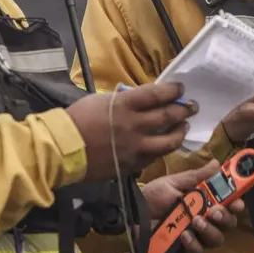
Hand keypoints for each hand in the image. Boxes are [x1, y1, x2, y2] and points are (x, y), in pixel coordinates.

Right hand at [66, 83, 196, 181]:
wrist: (62, 149)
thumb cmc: (77, 119)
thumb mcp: (101, 100)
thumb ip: (123, 101)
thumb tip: (141, 101)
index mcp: (125, 105)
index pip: (158, 94)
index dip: (173, 90)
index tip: (180, 88)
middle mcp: (134, 125)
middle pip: (168, 116)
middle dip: (183, 110)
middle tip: (192, 106)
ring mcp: (135, 147)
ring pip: (168, 141)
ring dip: (179, 132)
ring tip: (184, 127)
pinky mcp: (131, 164)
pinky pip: (154, 157)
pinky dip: (162, 149)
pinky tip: (165, 145)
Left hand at [140, 160, 242, 252]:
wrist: (134, 213)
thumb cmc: (155, 196)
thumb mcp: (174, 182)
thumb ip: (196, 176)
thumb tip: (216, 163)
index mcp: (206, 202)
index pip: (229, 204)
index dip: (237, 203)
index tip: (238, 202)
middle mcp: (206, 220)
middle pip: (228, 224)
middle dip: (225, 217)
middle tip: (215, 211)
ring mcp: (197, 237)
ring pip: (216, 239)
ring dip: (209, 230)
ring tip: (196, 221)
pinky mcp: (186, 252)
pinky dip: (194, 244)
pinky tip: (184, 236)